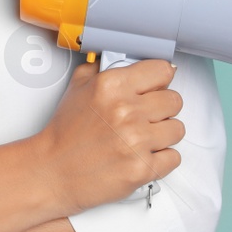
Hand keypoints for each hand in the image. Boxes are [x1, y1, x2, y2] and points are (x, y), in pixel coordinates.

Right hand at [31, 57, 183, 217]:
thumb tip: (130, 60)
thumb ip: (103, 69)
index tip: (156, 86)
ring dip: (164, 134)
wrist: (53, 171)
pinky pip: (174, 157)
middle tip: (146, 116)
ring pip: (178, 128)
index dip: (160, 79)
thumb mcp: (78, 88)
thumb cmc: (66, 133)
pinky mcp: (142, 168)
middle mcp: (126, 111)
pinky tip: (143, 155)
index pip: (163, 70)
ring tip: (143, 137)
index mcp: (112, 86)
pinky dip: (162, 158)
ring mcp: (136, 141)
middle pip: (175, 100)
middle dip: (162, 108)